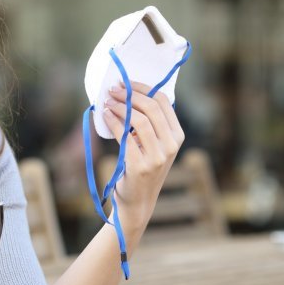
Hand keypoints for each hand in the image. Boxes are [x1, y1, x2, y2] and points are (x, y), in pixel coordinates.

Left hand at [101, 82, 184, 229]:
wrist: (137, 201)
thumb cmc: (141, 168)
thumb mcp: (153, 145)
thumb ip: (149, 124)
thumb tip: (129, 93)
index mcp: (177, 136)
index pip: (164, 102)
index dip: (144, 88)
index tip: (126, 83)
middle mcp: (171, 146)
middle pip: (152, 107)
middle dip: (130, 94)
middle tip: (113, 90)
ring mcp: (157, 157)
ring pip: (140, 120)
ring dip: (120, 107)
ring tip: (107, 102)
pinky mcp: (140, 166)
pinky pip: (125, 136)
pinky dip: (114, 122)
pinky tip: (105, 116)